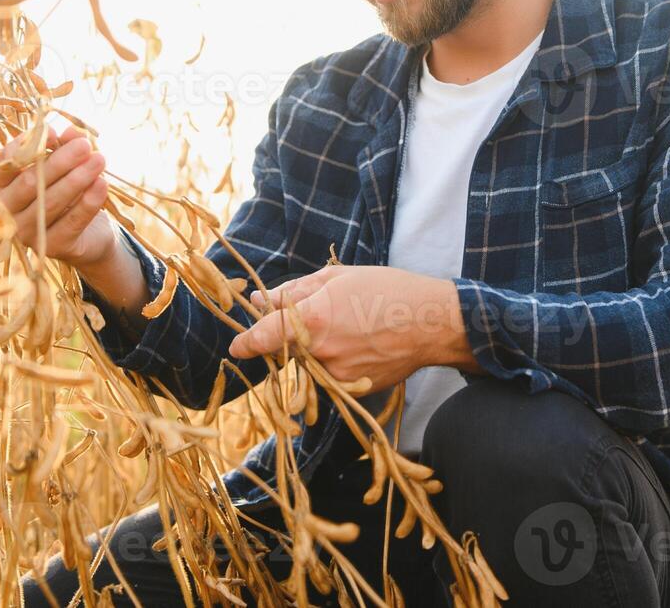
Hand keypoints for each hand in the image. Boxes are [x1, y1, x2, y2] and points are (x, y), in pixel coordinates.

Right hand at [0, 125, 113, 269]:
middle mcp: (6, 213)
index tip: (52, 132)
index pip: (4, 164)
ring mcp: (26, 233)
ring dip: (77, 178)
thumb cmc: (67, 192)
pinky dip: (88, 201)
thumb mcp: (65, 166)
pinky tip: (101, 184)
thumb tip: (72, 132)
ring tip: (99, 160)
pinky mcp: (52, 247)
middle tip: (84, 145)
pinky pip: (71, 221)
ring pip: (50, 201)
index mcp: (0, 187)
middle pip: (30, 182)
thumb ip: (64, 146)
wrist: (88, 234)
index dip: (26, 146)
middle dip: (60, 161)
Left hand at [228, 265, 467, 390]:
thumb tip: (261, 301)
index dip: (246, 343)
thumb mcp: (338, 278)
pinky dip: (339, 364)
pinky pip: (332, 378)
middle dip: (295, 339)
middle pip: (289, 352)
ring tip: (353, 330)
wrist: (432, 323)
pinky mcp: (352, 390)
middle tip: (324, 320)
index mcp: (313, 320)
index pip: (264, 338)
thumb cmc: (387, 290)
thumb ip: (294, 291)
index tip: (237, 346)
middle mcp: (321, 353)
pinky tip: (364, 346)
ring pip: (312, 366)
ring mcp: (337, 375)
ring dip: (319, 351)